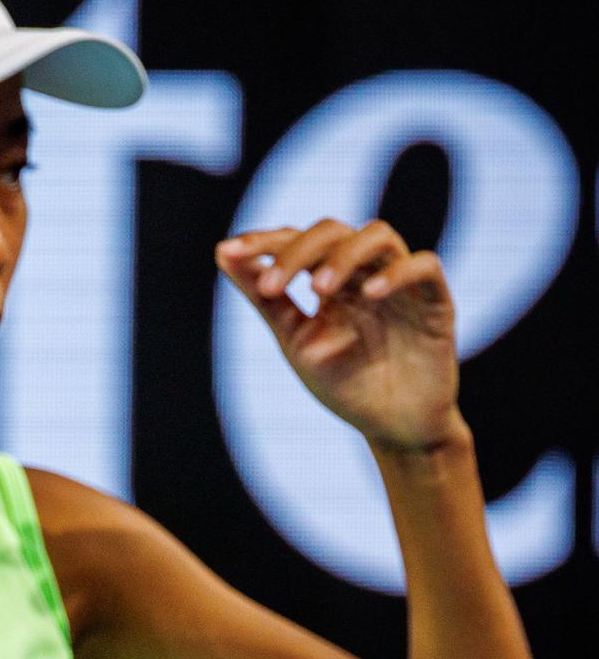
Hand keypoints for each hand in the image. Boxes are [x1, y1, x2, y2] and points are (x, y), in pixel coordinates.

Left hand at [217, 219, 463, 450]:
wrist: (393, 428)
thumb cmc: (345, 384)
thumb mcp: (295, 338)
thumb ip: (264, 297)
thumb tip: (222, 251)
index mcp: (330, 280)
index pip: (296, 240)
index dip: (264, 241)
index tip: (231, 251)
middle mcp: (364, 273)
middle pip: (334, 230)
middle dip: (297, 251)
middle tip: (273, 286)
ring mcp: (401, 284)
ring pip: (378, 235)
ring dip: (342, 256)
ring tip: (317, 290)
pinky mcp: (435, 302)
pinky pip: (425, 266)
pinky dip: (396, 272)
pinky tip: (369, 294)